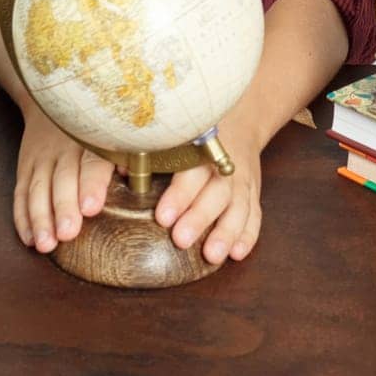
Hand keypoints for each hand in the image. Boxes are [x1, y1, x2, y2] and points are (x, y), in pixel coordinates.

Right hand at [13, 107, 115, 252]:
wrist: (53, 100)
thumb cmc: (94, 127)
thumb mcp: (112, 133)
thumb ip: (125, 156)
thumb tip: (133, 178)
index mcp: (91, 140)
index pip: (92, 162)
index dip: (91, 185)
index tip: (91, 207)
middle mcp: (64, 148)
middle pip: (62, 179)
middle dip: (63, 207)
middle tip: (67, 233)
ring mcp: (41, 157)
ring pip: (37, 188)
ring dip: (39, 218)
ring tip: (45, 244)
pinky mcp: (25, 166)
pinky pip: (20, 192)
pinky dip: (22, 216)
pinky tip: (28, 238)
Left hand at [153, 124, 262, 264]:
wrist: (237, 120)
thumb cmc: (192, 133)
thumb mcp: (171, 134)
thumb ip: (147, 152)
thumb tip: (121, 170)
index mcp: (201, 145)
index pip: (191, 169)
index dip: (179, 193)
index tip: (162, 217)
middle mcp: (223, 162)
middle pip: (216, 190)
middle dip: (199, 217)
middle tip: (181, 240)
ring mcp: (241, 177)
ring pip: (238, 205)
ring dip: (227, 232)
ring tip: (212, 255)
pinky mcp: (252, 191)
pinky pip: (254, 213)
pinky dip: (248, 234)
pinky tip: (237, 253)